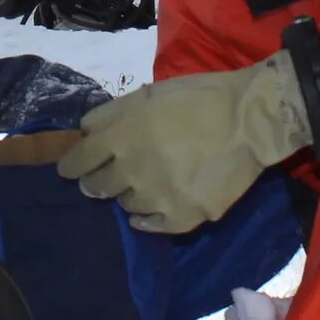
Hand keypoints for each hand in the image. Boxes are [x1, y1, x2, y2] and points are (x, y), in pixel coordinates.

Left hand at [59, 53, 310, 233]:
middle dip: (95, 181)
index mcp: (122, 136)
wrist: (250, 121)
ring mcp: (158, 197)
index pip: (79, 159)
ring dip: (128, 194)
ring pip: (126, 205)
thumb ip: (112, 113)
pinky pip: (151, 226)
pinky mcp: (182, 217)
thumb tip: (84, 130)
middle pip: (97, 186)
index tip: (69, 169)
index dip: (70, 165)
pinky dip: (146, 218)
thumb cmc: (198, 99)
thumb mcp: (149, 94)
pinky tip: (150, 209)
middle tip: (104, 178)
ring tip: (142, 184)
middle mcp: (133, 170)